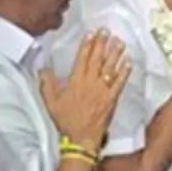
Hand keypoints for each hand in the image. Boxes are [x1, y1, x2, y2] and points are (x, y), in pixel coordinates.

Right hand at [40, 30, 129, 149]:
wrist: (81, 139)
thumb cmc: (66, 121)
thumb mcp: (51, 102)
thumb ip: (47, 84)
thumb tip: (43, 69)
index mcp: (76, 81)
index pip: (82, 58)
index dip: (87, 45)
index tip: (91, 34)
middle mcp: (91, 83)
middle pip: (97, 59)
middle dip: (102, 43)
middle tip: (107, 31)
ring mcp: (103, 91)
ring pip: (110, 68)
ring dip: (115, 54)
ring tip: (119, 42)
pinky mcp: (112, 99)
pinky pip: (120, 83)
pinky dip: (124, 72)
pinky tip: (128, 62)